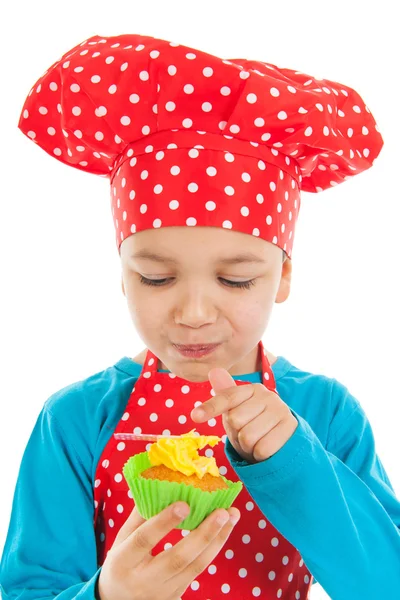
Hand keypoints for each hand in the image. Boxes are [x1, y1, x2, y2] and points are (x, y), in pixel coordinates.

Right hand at [97, 502, 239, 599]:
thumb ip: (139, 516)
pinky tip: (224, 530)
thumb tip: (159, 485)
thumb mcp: (121, 539)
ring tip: (231, 516)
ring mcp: (163, 591)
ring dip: (217, 540)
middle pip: (177, 558)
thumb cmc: (120, 563)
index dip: (164, 522)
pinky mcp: (177, 595)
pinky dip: (214, 549)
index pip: (144, 540)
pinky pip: (199, 571)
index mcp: (123, 561)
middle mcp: (144, 580)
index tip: (184, 503)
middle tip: (222, 511)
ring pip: (195, 567)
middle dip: (203, 534)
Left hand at [191, 368, 297, 462]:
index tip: (195, 416)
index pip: (228, 397)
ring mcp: (281, 410)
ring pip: (248, 437)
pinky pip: (262, 449)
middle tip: (248, 433)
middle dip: (237, 434)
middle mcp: (268, 396)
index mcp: (252, 389)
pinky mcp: (290, 428)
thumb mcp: (237, 410)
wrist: (285, 441)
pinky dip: (259, 455)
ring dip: (248, 446)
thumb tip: (214, 371)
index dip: (210, 408)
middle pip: (235, 420)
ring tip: (257, 441)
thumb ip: (225, 394)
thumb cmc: (254, 424)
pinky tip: (266, 449)